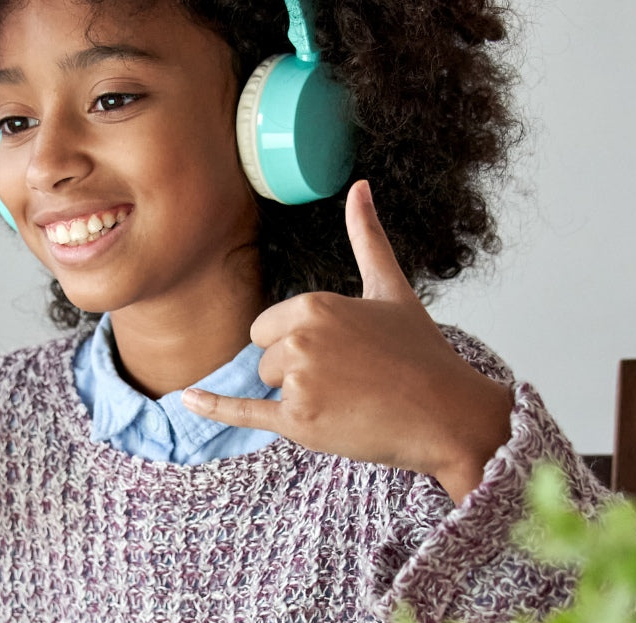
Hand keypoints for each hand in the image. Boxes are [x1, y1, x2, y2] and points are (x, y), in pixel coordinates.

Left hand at [184, 181, 511, 501]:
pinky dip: (214, 409)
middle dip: (296, 372)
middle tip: (348, 380)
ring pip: (268, 386)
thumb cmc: (423, 355)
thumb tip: (360, 186)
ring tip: (349, 401)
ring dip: (299, 398)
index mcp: (315, 304)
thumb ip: (367, 238)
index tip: (340, 354)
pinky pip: (242, 413)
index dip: (297, 343)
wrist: (448, 415)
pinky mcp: (299, 423)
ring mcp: (298, 382)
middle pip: (265, 357)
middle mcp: (301, 339)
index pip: (267, 327)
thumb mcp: (391, 289)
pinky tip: (187, 400)